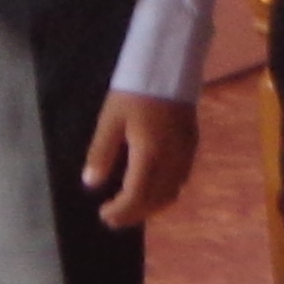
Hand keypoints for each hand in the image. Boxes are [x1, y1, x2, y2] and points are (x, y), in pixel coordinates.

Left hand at [81, 92, 196, 227]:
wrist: (169, 68)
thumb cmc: (135, 92)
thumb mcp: (110, 121)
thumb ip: (101, 153)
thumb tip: (92, 182)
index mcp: (150, 154)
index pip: (137, 196)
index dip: (120, 211)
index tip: (103, 213)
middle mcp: (172, 159)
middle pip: (157, 200)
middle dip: (134, 213)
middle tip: (112, 216)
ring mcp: (186, 154)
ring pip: (172, 193)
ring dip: (151, 205)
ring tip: (129, 204)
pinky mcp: (192, 146)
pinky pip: (180, 180)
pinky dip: (164, 192)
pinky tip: (149, 185)